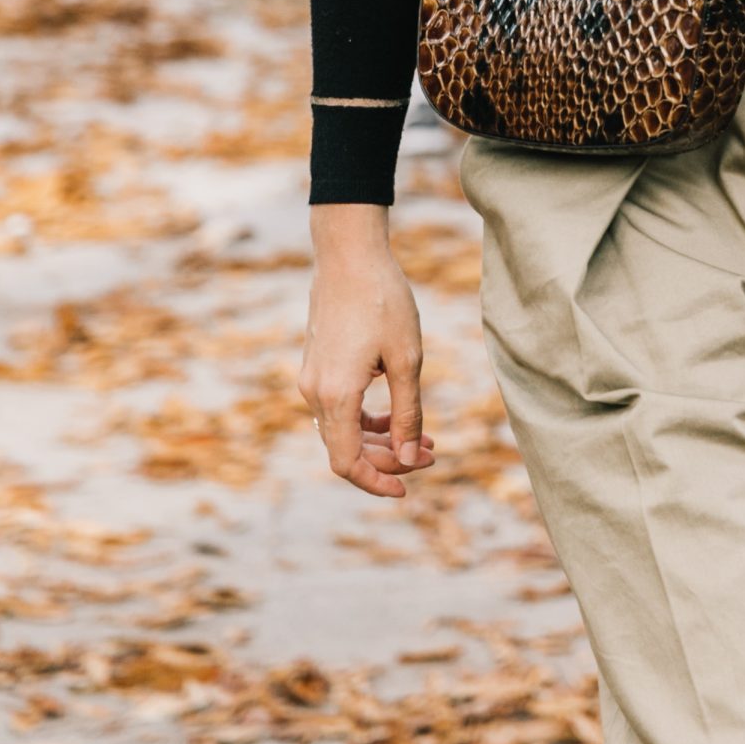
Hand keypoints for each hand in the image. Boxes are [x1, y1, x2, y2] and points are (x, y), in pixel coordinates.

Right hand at [299, 204, 437, 498]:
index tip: (407, 488)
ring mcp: (311, 378)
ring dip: (381, 440)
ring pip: (342, 430)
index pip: (347, 463)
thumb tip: (411, 459)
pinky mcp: (316, 365)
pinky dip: (366, 419)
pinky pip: (338, 408)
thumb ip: (408, 414)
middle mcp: (315, 392)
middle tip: (432, 456)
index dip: (376, 482)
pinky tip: (397, 415)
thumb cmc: (383, 301)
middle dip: (390, 459)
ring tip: (425, 440)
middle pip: (346, 449)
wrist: (349, 254)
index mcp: (336, 396)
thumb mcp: (407, 359)